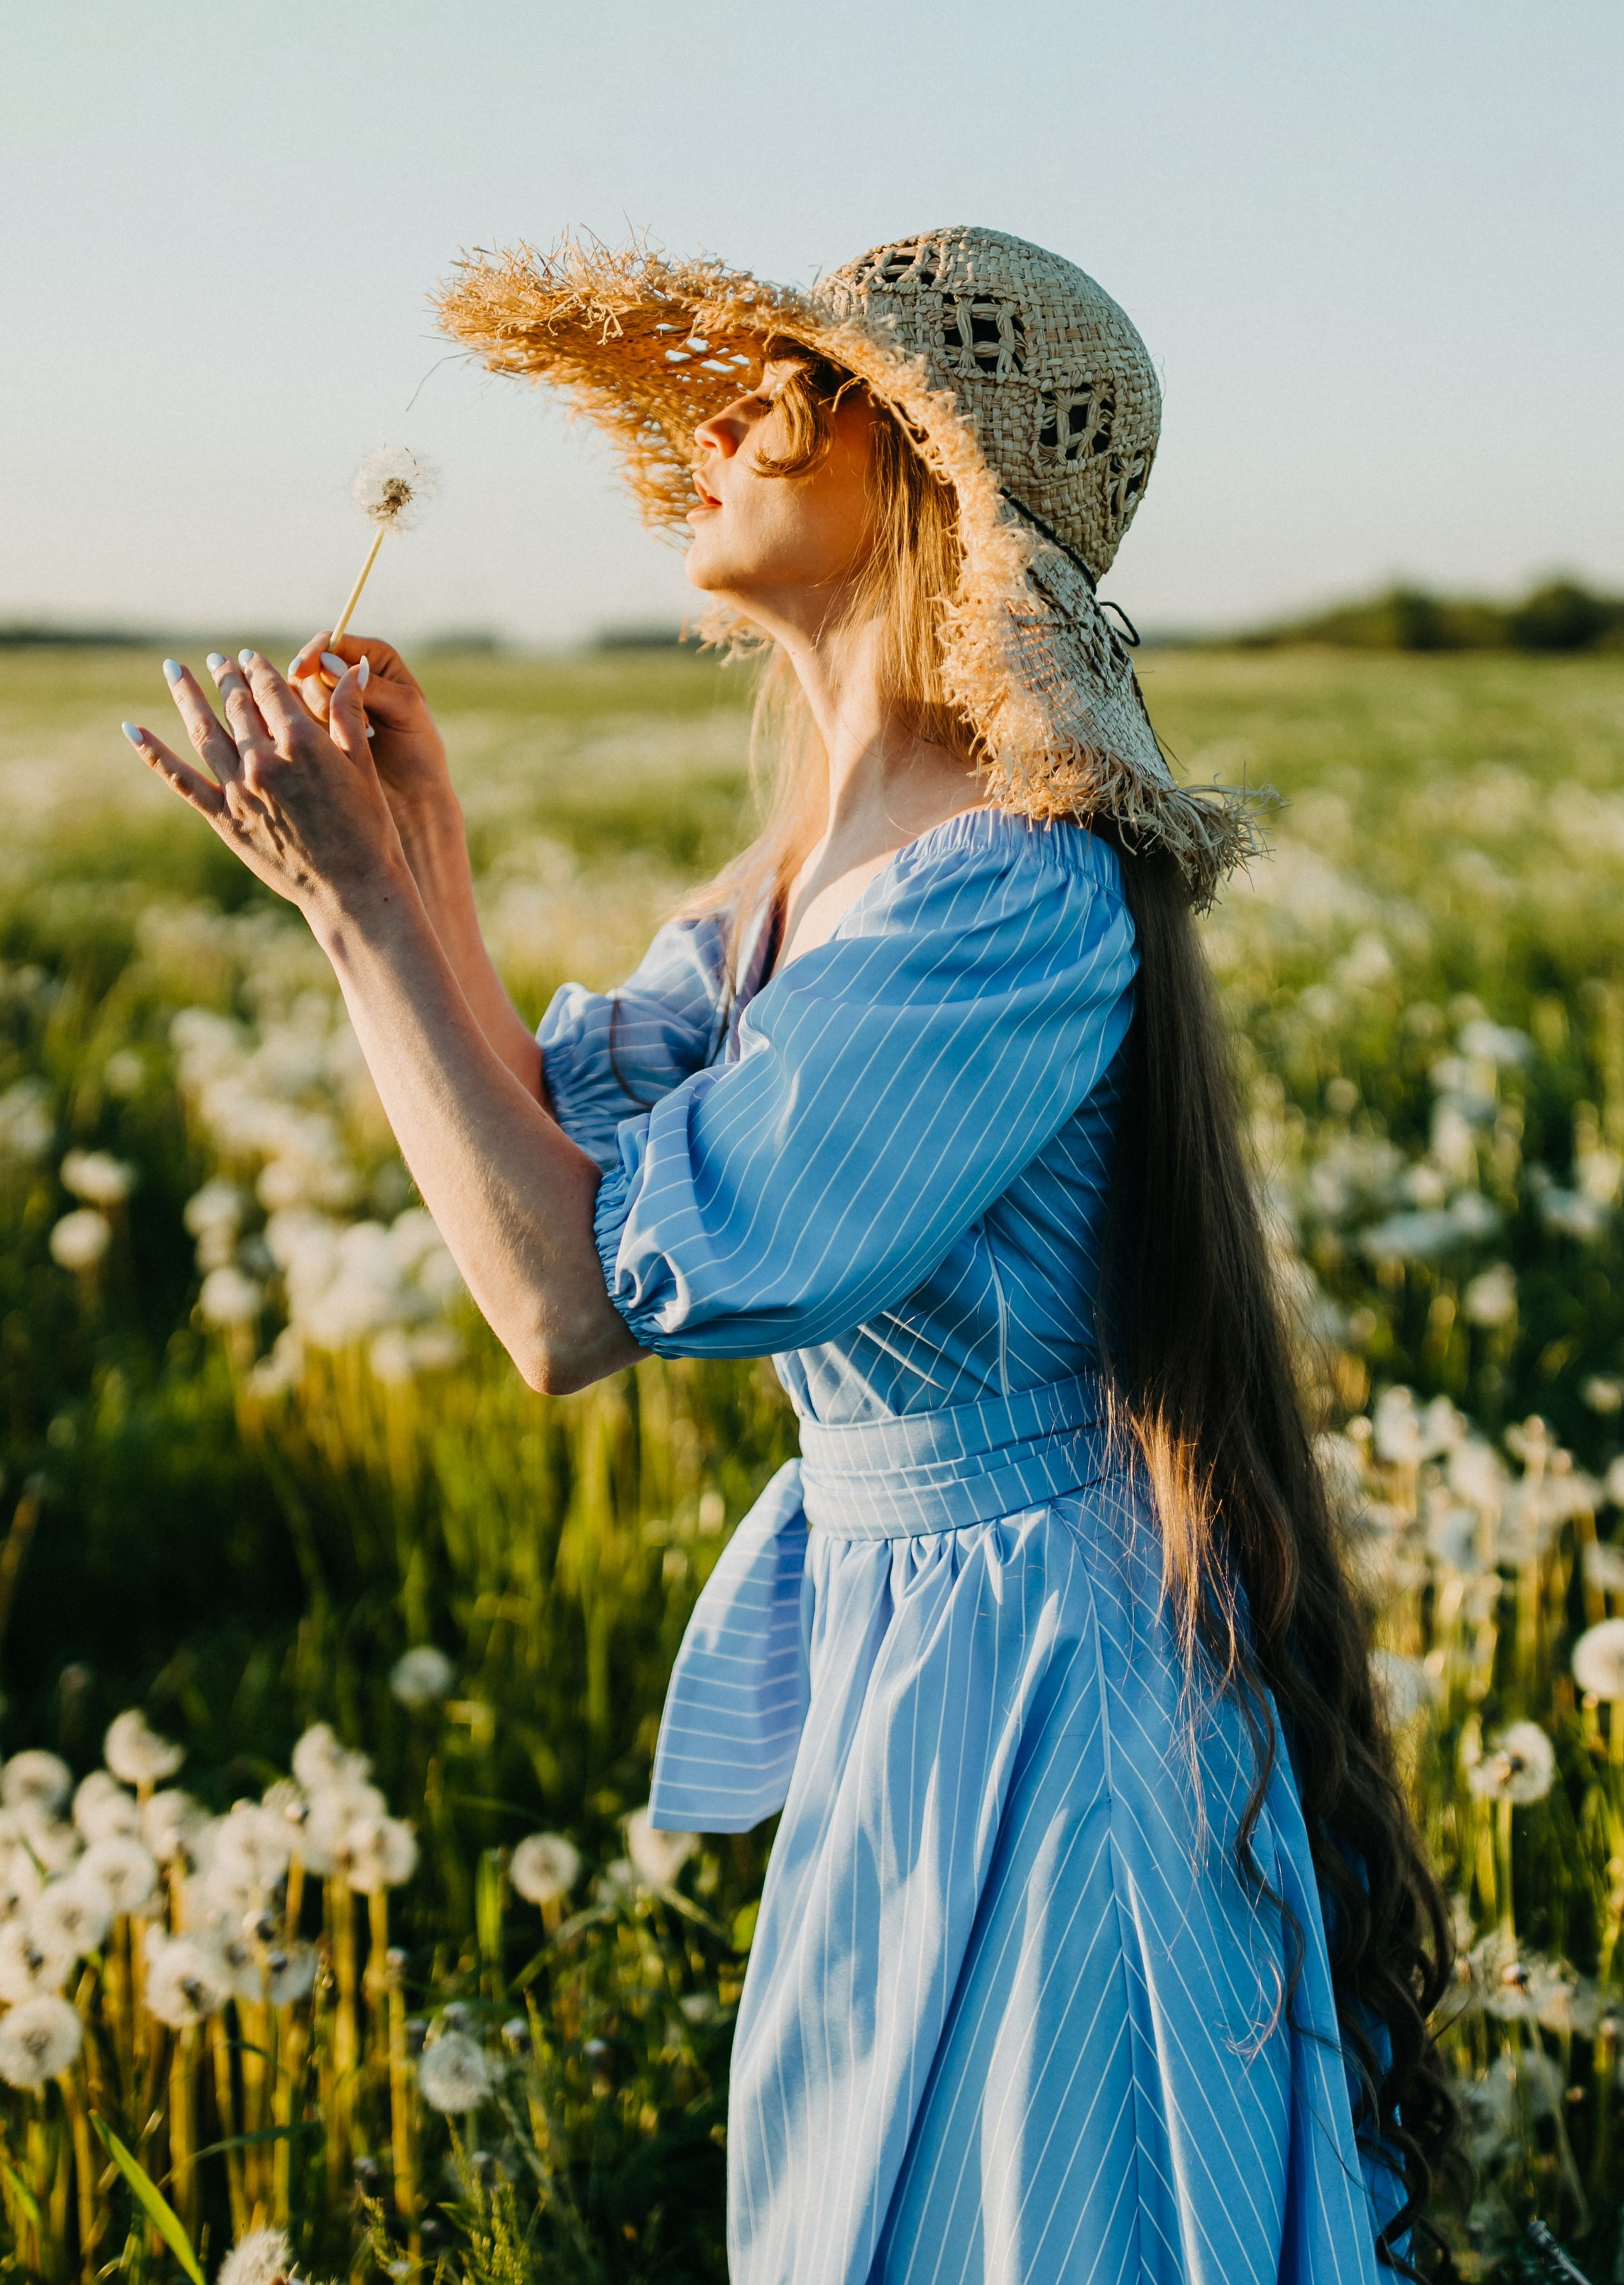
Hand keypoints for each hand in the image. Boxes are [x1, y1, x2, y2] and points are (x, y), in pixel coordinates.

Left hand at [124, 650, 408, 928]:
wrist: (351, 887)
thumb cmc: (368, 828)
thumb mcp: (363, 765)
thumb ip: (348, 713)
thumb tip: (352, 668)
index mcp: (301, 743)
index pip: (270, 690)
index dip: (258, 668)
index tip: (249, 657)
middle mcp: (264, 762)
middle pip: (237, 706)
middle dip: (226, 678)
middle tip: (217, 661)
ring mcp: (240, 791)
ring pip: (205, 732)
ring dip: (187, 697)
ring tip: (175, 670)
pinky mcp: (224, 819)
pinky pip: (181, 780)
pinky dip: (154, 753)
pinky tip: (132, 729)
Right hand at [288, 631, 456, 842]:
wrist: (414, 797)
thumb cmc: (419, 752)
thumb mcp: (404, 711)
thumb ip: (371, 685)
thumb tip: (327, 662)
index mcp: (373, 660)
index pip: (330, 643)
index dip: (312, 654)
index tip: (301, 671)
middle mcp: (348, 678)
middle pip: (307, 668)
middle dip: (320, 694)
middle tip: (354, 723)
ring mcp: (330, 706)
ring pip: (297, 696)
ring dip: (318, 716)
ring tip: (355, 738)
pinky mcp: (319, 731)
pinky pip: (296, 722)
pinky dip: (309, 732)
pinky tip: (335, 748)